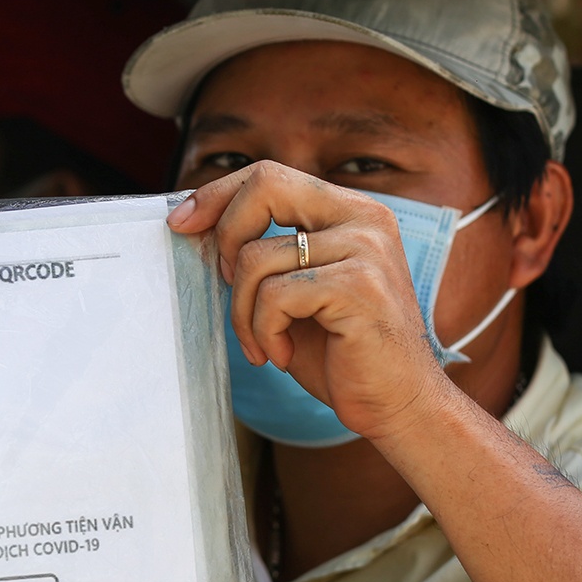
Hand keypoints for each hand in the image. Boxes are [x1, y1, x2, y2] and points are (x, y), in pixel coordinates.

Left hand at [167, 160, 448, 440]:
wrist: (399, 405)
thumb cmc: (342, 352)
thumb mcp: (298, 289)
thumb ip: (266, 252)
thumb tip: (196, 223)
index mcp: (351, 211)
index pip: (270, 175)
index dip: (218, 195)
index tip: (182, 222)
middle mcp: (365, 218)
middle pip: (265, 186)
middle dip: (225, 236)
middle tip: (225, 285)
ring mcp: (365, 249)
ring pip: (256, 258)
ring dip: (243, 312)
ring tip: (265, 343)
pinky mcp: (358, 286)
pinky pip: (274, 297)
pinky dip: (264, 332)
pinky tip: (282, 354)